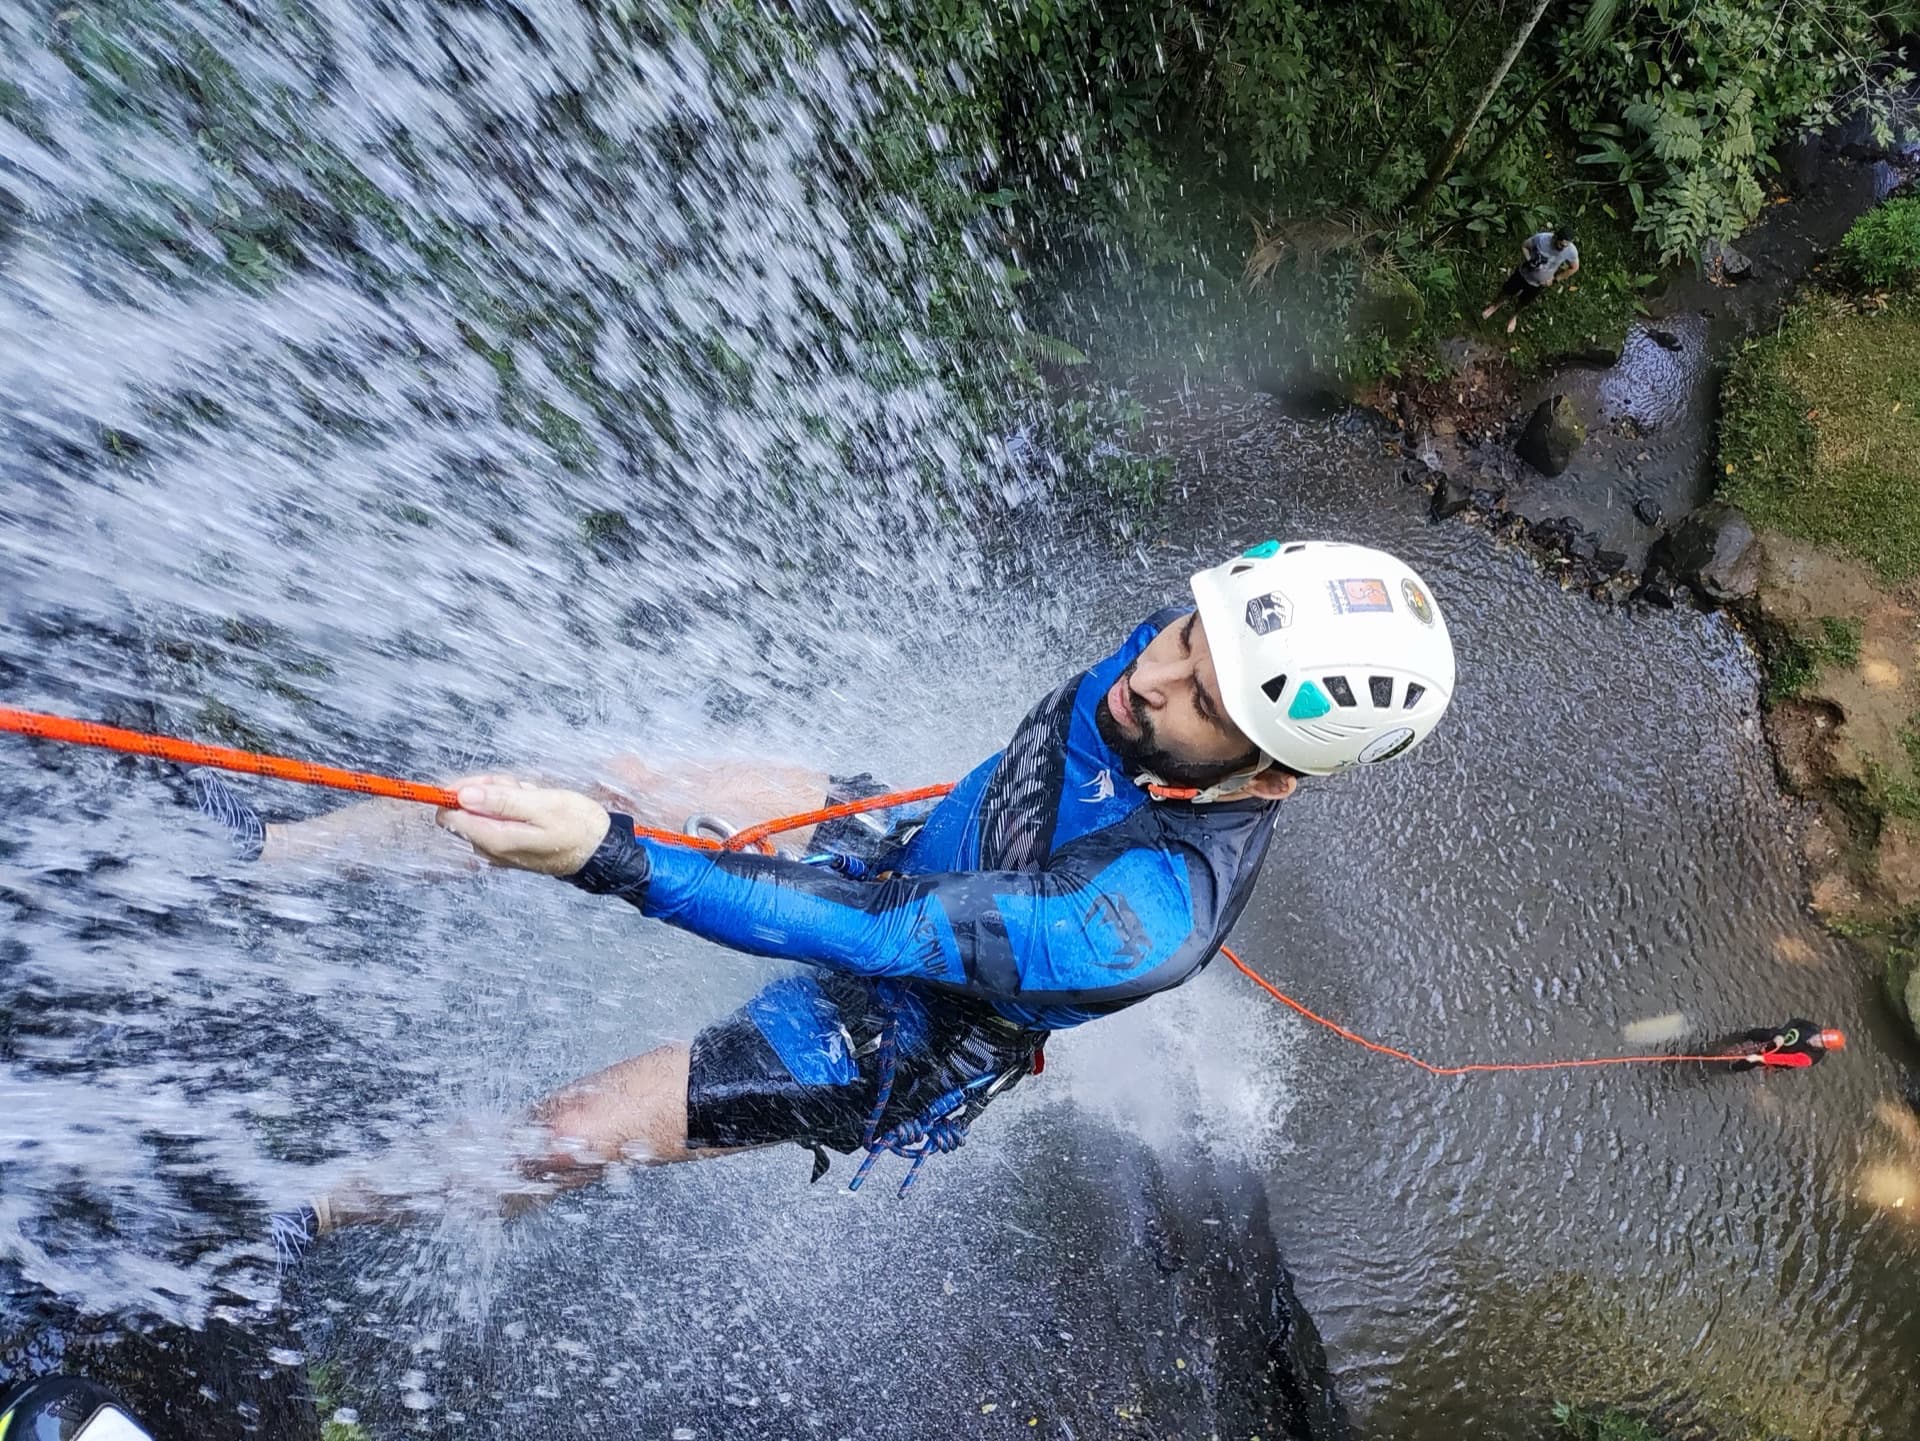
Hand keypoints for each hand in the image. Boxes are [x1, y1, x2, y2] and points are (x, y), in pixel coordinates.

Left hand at [436, 774, 612, 875]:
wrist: (600, 851)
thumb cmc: (577, 827)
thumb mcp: (542, 805)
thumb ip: (500, 801)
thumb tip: (462, 796)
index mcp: (495, 839)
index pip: (449, 816)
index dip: (460, 792)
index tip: (486, 782)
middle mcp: (490, 848)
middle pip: (465, 810)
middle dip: (488, 790)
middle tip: (519, 787)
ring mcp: (498, 848)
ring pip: (483, 810)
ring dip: (504, 795)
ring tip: (532, 796)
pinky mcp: (509, 845)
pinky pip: (498, 818)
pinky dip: (512, 806)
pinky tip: (533, 805)